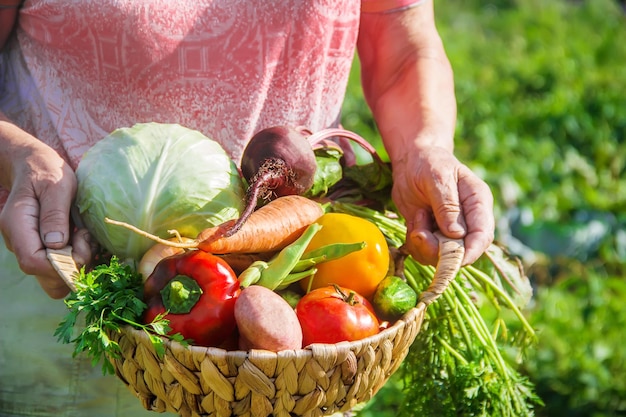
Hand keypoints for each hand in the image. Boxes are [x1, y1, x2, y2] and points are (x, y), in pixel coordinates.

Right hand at [0, 139, 93, 298]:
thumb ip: (55, 214)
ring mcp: (29, 247)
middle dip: (73, 267)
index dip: (61, 264)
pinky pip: (59, 267)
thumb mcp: (56, 186)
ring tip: (87, 238)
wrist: (36, 166)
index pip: (33, 262)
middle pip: (43, 276)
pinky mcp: (42, 248)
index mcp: (17, 225)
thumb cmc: (47, 172)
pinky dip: (77, 260)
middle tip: (87, 241)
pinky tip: (85, 241)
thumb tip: (56, 245)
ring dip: (78, 264)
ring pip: (53, 276)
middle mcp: (19, 242)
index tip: (82, 244)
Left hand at [390, 145, 493, 265]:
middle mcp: (467, 221)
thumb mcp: (438, 178)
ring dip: (424, 245)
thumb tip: (457, 234)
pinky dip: (415, 243)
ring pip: (441, 256)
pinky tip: (414, 221)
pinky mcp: (432, 235)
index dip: (471, 252)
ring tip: (418, 217)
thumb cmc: (429, 163)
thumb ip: (447, 205)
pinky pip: (425, 252)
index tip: (452, 259)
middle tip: (419, 232)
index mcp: (478, 203)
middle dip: (439, 251)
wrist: (411, 161)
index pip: (483, 235)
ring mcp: (449, 230)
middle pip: (463, 251)